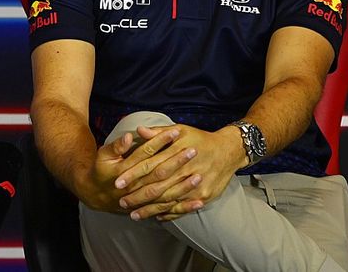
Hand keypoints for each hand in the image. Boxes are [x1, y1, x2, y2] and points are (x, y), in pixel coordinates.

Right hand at [77, 125, 193, 212]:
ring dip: (182, 186)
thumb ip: (116, 146)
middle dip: (177, 161)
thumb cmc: (101, 170)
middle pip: (158, 173)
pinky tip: (198, 203)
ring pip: (165, 193)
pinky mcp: (147, 209)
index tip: (176, 132)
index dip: (161, 142)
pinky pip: (167, 210)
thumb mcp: (103, 155)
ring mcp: (141, 200)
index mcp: (124, 170)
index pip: (146, 153)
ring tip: (198, 175)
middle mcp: (134, 186)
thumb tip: (128, 136)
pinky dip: (183, 208)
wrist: (95, 195)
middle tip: (193, 150)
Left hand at [115, 124, 244, 220]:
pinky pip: (184, 208)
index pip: (150, 165)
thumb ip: (159, 133)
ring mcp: (196, 185)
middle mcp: (186, 170)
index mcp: (178, 152)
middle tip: (121, 202)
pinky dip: (169, 214)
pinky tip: (157, 217)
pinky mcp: (205, 196)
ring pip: (169, 200)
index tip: (118, 182)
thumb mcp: (181, 130)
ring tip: (134, 214)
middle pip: (157, 186)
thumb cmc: (201, 139)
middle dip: (138, 196)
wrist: (229, 151)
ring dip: (150, 209)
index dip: (133, 175)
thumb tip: (138, 131)